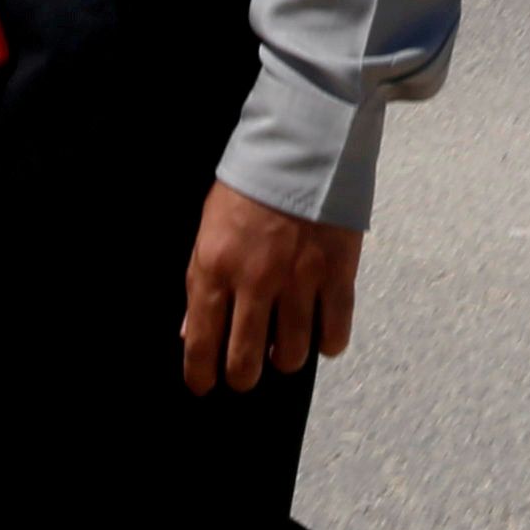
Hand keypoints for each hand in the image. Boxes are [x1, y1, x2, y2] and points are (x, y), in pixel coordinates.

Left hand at [181, 180, 361, 393]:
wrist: (303, 144)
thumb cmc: (249, 185)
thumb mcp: (208, 230)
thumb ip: (199, 283)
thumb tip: (190, 332)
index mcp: (215, 268)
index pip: (201, 344)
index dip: (201, 376)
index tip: (205, 385)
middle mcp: (255, 282)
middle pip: (246, 362)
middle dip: (243, 376)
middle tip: (247, 369)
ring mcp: (300, 280)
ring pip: (292, 355)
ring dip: (286, 358)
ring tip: (285, 345)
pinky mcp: (338, 273)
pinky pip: (335, 331)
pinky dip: (328, 342)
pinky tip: (321, 334)